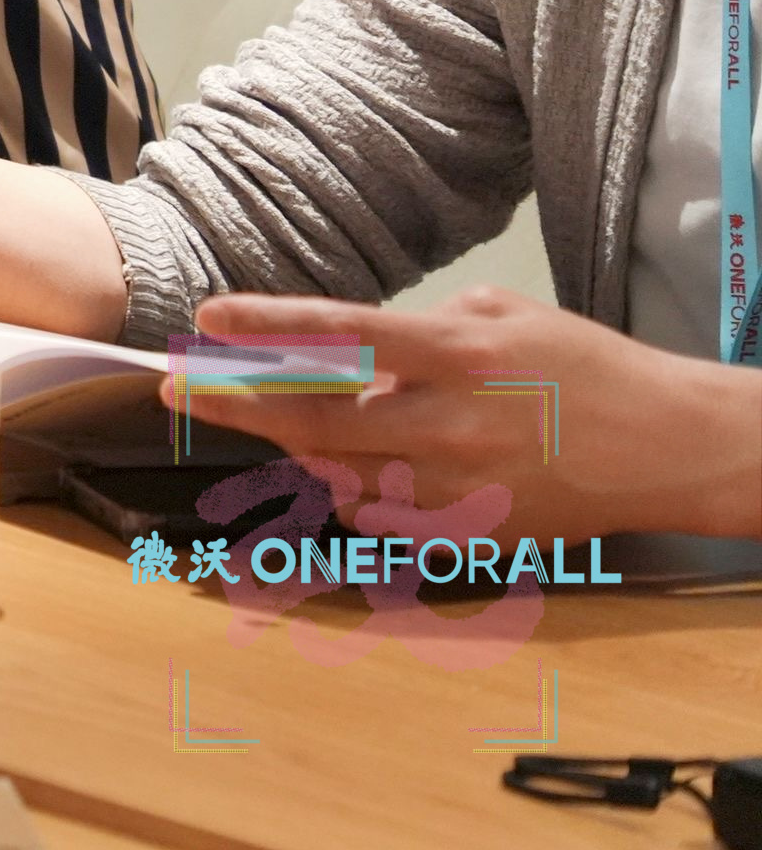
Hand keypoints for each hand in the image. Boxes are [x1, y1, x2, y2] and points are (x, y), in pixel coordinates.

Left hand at [178, 288, 761, 539]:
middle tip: (181, 390)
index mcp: (460, 356)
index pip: (343, 336)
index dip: (267, 327)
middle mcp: (452, 425)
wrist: (668, 446)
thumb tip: (345, 354)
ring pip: (336, 475)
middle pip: (316, 421)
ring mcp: (460, 488)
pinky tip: (344, 466)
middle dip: (235, 405)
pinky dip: (346, 489)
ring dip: (288, 448)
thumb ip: (415, 333)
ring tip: (259, 421)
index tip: (206, 319)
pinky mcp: (470, 534)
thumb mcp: (501, 315)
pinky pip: (378, 516)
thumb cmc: (582, 365)